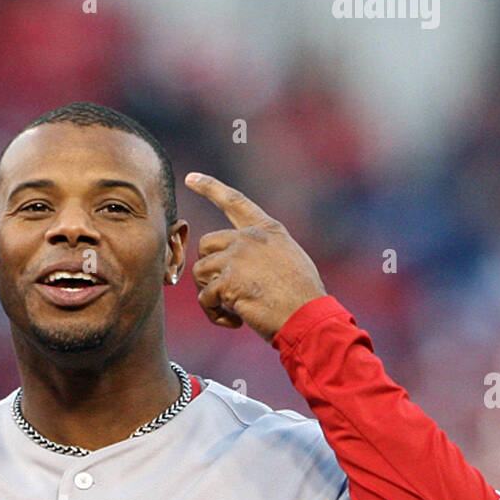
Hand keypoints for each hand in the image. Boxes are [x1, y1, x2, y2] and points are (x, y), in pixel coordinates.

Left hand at [185, 174, 324, 340]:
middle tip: (223, 292)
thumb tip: (233, 265)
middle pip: (206, 243)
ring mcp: (237, 257)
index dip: (210, 187)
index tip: (191, 178)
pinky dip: (215, 315)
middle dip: (208, 269)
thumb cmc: (302, 298)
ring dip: (210, 295)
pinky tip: (235, 321)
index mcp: (267, 230)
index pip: (234, 201)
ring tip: (232, 309)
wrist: (307, 317)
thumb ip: (261, 253)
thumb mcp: (288, 260)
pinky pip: (205, 298)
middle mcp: (250, 237)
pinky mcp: (227, 281)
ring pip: (200, 271)